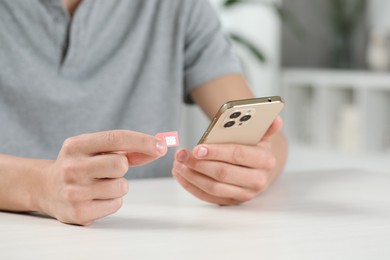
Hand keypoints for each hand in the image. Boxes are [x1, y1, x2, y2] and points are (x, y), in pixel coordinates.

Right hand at [36, 130, 166, 224]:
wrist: (46, 188)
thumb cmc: (81, 165)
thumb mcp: (96, 150)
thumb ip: (128, 149)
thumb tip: (159, 148)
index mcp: (76, 145)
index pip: (115, 138)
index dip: (142, 141)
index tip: (162, 146)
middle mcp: (72, 167)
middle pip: (120, 164)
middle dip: (123, 167)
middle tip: (110, 169)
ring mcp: (74, 191)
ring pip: (121, 187)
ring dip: (118, 185)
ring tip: (99, 184)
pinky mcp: (79, 212)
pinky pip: (116, 204)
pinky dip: (112, 200)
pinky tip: (96, 197)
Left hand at [172, 117, 282, 204]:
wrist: (257, 167)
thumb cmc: (253, 147)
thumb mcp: (260, 135)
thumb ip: (265, 126)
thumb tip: (277, 119)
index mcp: (265, 159)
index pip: (238, 155)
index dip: (216, 152)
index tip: (198, 148)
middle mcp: (257, 180)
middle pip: (223, 174)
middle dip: (199, 164)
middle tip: (182, 155)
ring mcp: (244, 194)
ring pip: (214, 187)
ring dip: (192, 176)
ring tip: (178, 163)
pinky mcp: (232, 202)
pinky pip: (208, 197)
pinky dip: (191, 186)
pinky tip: (181, 174)